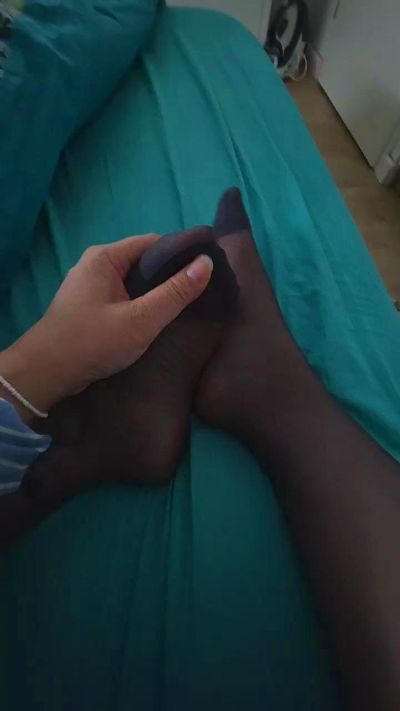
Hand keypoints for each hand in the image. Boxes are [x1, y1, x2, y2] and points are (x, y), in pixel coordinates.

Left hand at [0, 234, 212, 419]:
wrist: (47, 374)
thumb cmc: (93, 343)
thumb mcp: (141, 320)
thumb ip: (175, 293)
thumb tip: (207, 263)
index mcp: (106, 257)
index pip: (154, 243)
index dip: (182, 254)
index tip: (207, 271)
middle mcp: (96, 264)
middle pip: (144, 261)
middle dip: (170, 276)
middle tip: (199, 293)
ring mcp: (90, 285)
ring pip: (134, 281)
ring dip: (155, 293)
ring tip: (183, 307)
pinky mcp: (89, 305)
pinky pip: (123, 296)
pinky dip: (140, 304)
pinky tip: (155, 320)